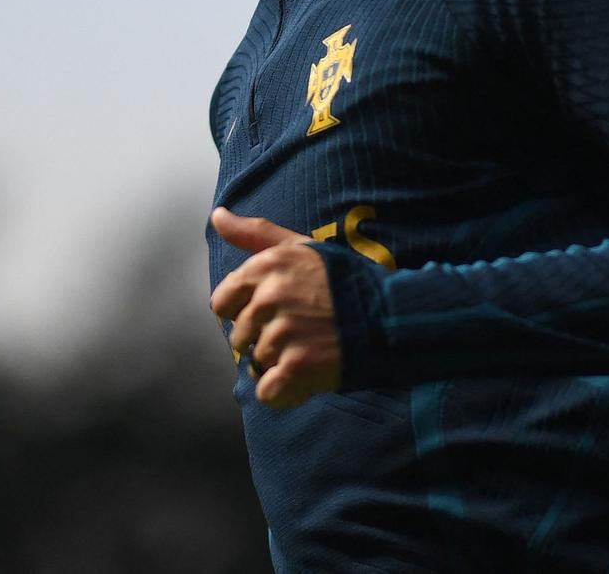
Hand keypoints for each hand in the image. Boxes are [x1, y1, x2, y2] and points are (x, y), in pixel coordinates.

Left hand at [209, 207, 343, 408]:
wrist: (390, 315)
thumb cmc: (343, 281)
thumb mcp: (301, 247)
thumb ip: (255, 233)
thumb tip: (217, 216)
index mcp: (266, 267)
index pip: (222, 304)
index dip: (244, 311)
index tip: (273, 312)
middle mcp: (270, 298)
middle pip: (239, 337)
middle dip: (264, 339)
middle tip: (300, 331)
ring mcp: (283, 333)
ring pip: (256, 364)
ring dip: (279, 364)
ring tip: (311, 348)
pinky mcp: (297, 366)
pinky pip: (267, 392)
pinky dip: (285, 392)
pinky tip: (308, 375)